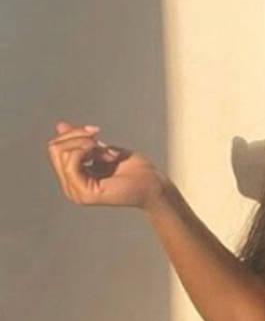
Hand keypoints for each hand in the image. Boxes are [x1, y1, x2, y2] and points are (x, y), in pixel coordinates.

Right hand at [46, 121, 168, 210]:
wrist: (154, 184)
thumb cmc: (136, 169)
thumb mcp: (104, 149)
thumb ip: (82, 142)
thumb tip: (61, 126)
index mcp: (73, 177)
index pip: (56, 148)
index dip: (74, 133)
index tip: (96, 131)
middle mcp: (70, 186)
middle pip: (55, 148)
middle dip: (77, 136)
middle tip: (99, 139)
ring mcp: (76, 191)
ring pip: (61, 153)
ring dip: (85, 143)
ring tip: (106, 151)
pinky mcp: (85, 194)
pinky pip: (72, 164)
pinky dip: (86, 150)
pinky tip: (104, 154)